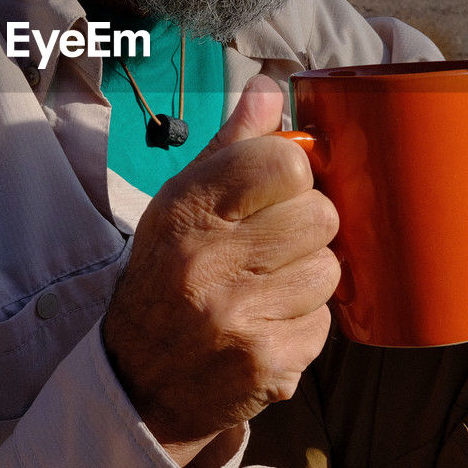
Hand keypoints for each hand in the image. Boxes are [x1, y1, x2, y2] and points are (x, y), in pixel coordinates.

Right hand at [102, 75, 339, 467]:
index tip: (273, 190)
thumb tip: (271, 88)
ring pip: (330, 269)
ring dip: (307, 277)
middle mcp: (209, 260)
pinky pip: (325, 323)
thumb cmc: (167, 274)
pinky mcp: (268, 365)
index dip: (291, 173)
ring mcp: (240, 317)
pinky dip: (304, 323)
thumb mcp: (180, 202)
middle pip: (321, 214)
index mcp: (185, 209)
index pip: (283, 161)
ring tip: (267, 287)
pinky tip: (266, 325)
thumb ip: (231, 145)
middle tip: (272, 244)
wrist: (137, 379)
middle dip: (305, 226)